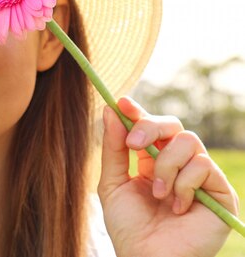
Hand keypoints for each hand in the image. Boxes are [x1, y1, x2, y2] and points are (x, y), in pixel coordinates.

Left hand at [98, 97, 238, 256]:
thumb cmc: (129, 228)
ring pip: (189, 141)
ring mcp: (200, 178)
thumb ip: (112, 148)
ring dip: (166, 165)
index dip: (138, 112)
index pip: (150, 127)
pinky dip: (184, 183)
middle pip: (173, 125)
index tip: (122, 102)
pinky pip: (203, 165)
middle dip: (150, 128)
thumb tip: (110, 109)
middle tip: (133, 145)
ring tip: (157, 193)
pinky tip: (176, 206)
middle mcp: (178, 166)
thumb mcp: (112, 184)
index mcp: (152, 162)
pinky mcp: (220, 193)